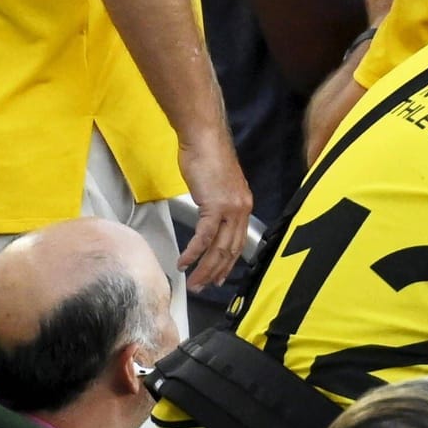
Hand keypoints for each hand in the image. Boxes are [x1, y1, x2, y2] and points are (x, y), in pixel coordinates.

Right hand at [175, 130, 252, 290]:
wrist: (205, 140)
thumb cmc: (207, 158)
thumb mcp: (219, 186)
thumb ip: (219, 204)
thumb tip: (211, 218)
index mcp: (244, 206)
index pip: (239, 241)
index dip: (229, 262)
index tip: (219, 277)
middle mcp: (242, 210)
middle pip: (231, 249)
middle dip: (216, 271)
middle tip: (203, 288)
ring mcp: (231, 209)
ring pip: (219, 248)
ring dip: (205, 268)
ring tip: (193, 283)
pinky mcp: (215, 207)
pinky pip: (204, 237)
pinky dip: (193, 253)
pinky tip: (183, 263)